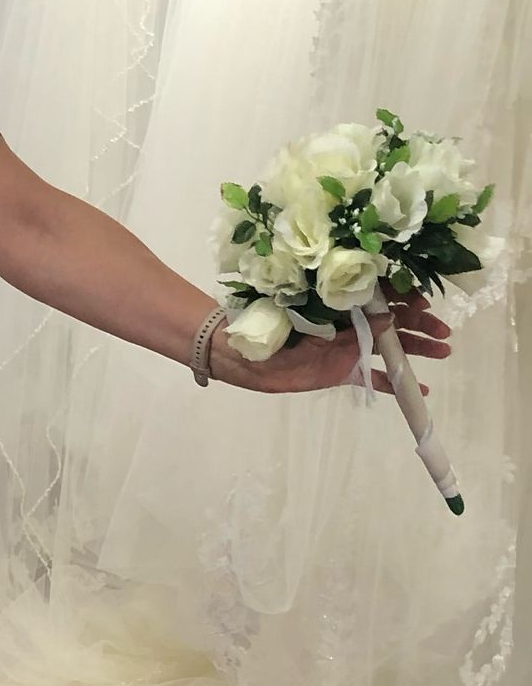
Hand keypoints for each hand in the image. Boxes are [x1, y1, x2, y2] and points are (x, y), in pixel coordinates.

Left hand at [212, 295, 451, 395]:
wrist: (242, 356)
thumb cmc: (267, 326)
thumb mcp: (304, 317)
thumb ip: (342, 318)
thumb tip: (384, 318)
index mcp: (341, 301)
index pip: (382, 295)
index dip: (405, 298)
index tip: (425, 302)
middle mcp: (350, 322)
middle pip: (394, 321)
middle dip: (421, 324)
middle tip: (444, 333)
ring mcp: (349, 346)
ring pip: (391, 346)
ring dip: (417, 349)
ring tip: (443, 351)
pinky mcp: (342, 370)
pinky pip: (374, 376)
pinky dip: (397, 383)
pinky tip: (419, 390)